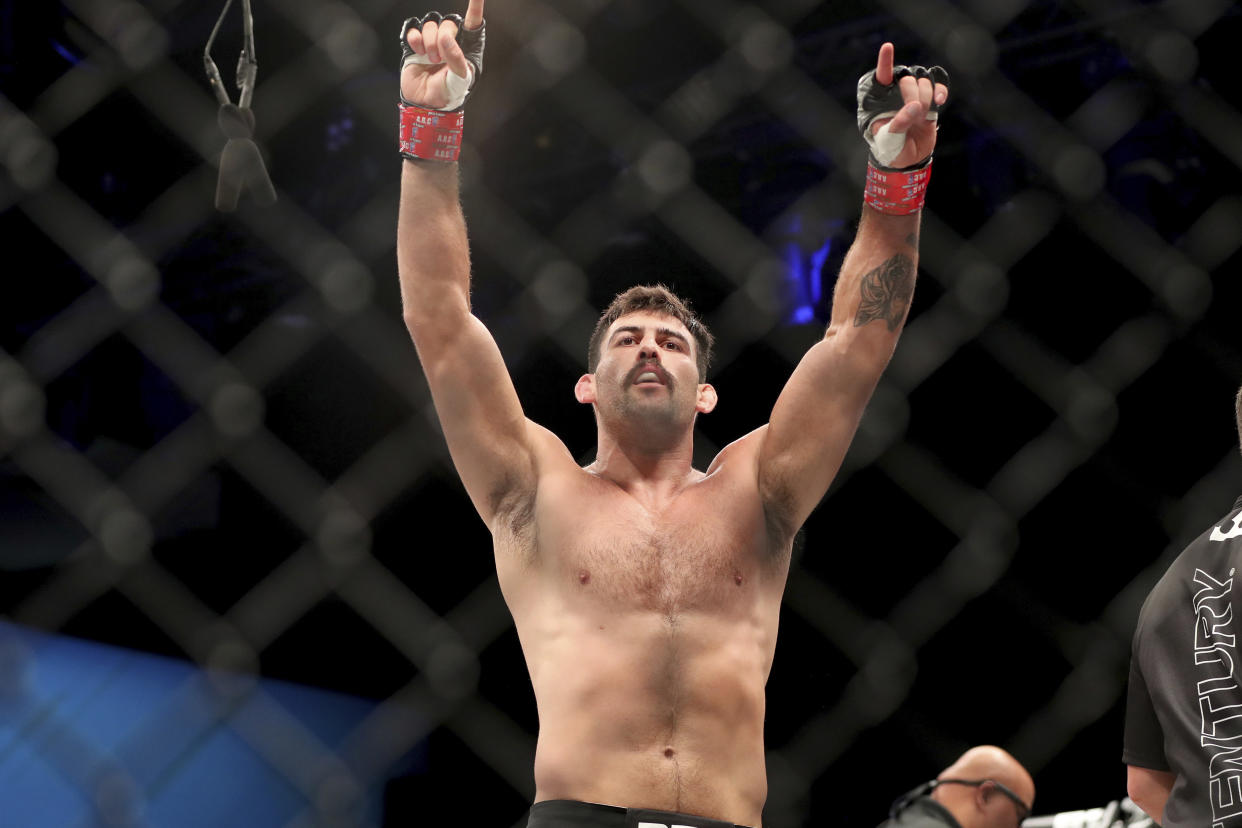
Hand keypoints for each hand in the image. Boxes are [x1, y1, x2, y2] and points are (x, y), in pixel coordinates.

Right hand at [400, 0, 484, 110]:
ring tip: (430, 59)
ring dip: (429, 41)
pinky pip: (414, 29)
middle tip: (439, 58)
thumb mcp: (458, 79)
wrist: (426, 103)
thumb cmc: (448, 92)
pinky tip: (418, 50)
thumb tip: (446, 36)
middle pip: (448, 23)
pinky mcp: (416, 44)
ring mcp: (432, 42)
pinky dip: (415, 38)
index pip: (473, 22)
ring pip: (431, 24)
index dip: (475, 7)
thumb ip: (455, 57)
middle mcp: (450, 41)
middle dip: (442, 38)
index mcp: (465, 48)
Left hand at [857, 42, 948, 169]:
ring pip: (922, 79)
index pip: (881, 76)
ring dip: (925, 95)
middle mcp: (896, 93)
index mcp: (879, 100)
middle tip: (913, 112)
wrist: (907, 160)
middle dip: (912, 93)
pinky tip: (940, 100)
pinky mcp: (929, 100)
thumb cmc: (890, 149)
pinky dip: (940, 90)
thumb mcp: (888, 142)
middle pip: (907, 77)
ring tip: (922, 115)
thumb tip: (914, 107)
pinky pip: (938, 85)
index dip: (885, 61)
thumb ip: (898, 125)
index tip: (887, 47)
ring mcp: (914, 95)